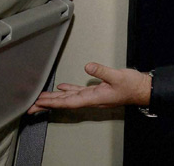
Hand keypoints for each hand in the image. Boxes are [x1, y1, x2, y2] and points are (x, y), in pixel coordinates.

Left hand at [27, 62, 151, 113]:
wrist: (142, 89)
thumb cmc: (132, 86)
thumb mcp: (118, 76)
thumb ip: (102, 71)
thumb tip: (88, 66)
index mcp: (94, 98)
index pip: (69, 101)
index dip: (53, 102)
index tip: (40, 102)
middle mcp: (91, 99)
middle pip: (64, 102)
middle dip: (47, 104)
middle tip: (31, 106)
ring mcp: (93, 95)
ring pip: (69, 98)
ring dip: (54, 98)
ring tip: (40, 99)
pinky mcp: (96, 90)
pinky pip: (77, 92)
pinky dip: (67, 90)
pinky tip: (61, 88)